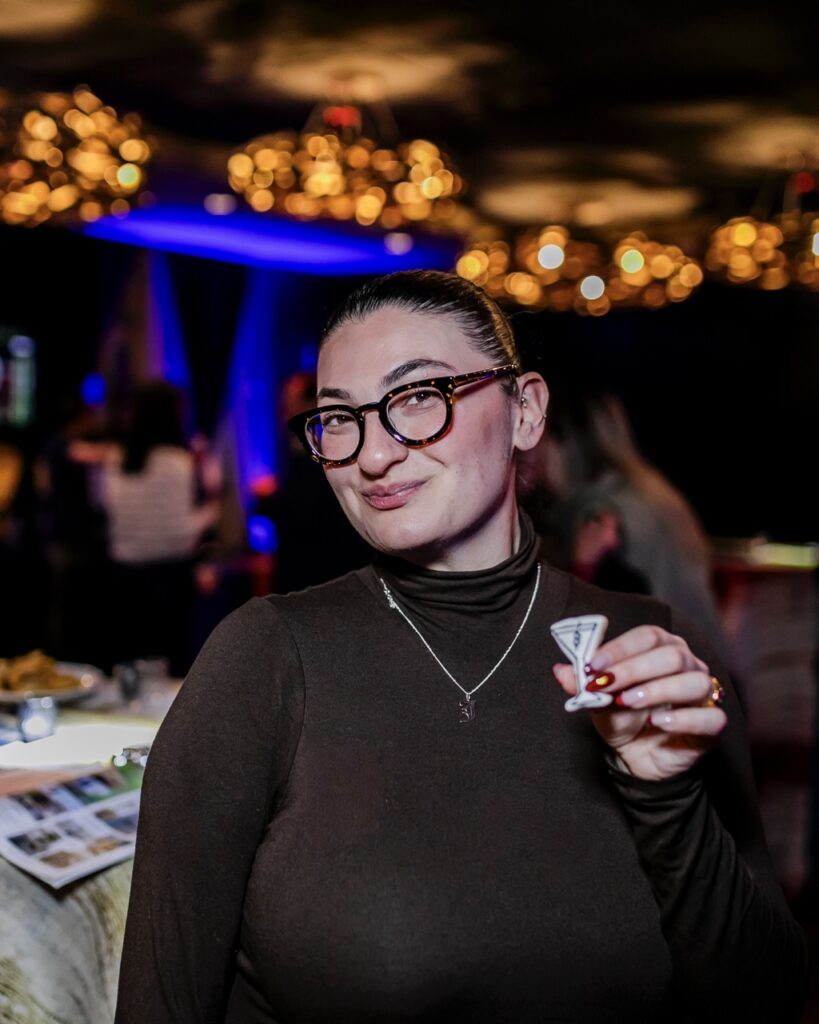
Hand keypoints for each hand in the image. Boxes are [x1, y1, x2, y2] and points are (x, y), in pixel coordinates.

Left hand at [552, 625, 726, 781]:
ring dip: (657, 690)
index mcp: (662, 647)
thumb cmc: (623, 717)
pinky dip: (684, 718)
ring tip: (628, 702)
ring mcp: (703, 694)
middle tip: (606, 685)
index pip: (647, 636)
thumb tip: (560, 670)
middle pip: (671, 655)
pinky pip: (711, 716)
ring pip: (694, 681)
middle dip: (634, 669)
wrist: (638, 757)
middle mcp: (688, 664)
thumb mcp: (597, 700)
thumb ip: (581, 685)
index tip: (593, 665)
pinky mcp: (712, 724)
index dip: (620, 648)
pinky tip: (658, 722)